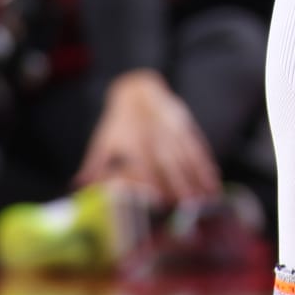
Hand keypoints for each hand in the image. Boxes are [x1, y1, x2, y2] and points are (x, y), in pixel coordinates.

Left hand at [75, 70, 219, 206]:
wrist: (138, 89)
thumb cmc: (118, 122)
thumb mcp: (103, 142)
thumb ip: (94, 166)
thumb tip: (79, 187)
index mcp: (132, 140)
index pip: (144, 165)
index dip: (152, 183)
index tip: (160, 202)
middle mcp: (154, 135)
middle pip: (169, 162)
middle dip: (181, 183)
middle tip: (189, 205)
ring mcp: (172, 129)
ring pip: (187, 155)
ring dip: (199, 177)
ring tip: (207, 198)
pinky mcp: (185, 125)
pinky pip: (198, 145)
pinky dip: (207, 162)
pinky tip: (214, 178)